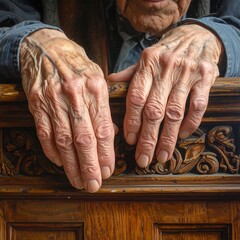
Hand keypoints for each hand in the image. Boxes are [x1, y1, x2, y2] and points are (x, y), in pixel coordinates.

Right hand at [20, 29, 114, 191]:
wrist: (46, 48)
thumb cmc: (77, 65)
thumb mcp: (98, 78)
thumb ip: (105, 106)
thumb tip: (112, 133)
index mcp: (95, 88)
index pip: (103, 129)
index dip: (106, 154)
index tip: (109, 170)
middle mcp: (75, 96)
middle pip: (84, 139)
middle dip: (90, 166)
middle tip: (94, 184)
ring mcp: (53, 100)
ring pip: (64, 140)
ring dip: (72, 165)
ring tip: (79, 181)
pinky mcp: (37, 104)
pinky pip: (45, 133)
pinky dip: (52, 151)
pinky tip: (61, 163)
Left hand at [109, 24, 222, 166]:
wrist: (196, 36)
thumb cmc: (166, 51)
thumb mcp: (145, 58)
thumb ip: (130, 74)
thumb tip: (110, 82)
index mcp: (147, 64)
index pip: (136, 98)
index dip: (132, 121)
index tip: (129, 141)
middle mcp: (166, 68)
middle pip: (154, 110)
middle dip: (147, 138)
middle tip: (143, 159)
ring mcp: (187, 74)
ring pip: (175, 113)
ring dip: (168, 138)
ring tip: (161, 156)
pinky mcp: (205, 78)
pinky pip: (198, 106)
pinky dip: (190, 123)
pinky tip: (182, 136)